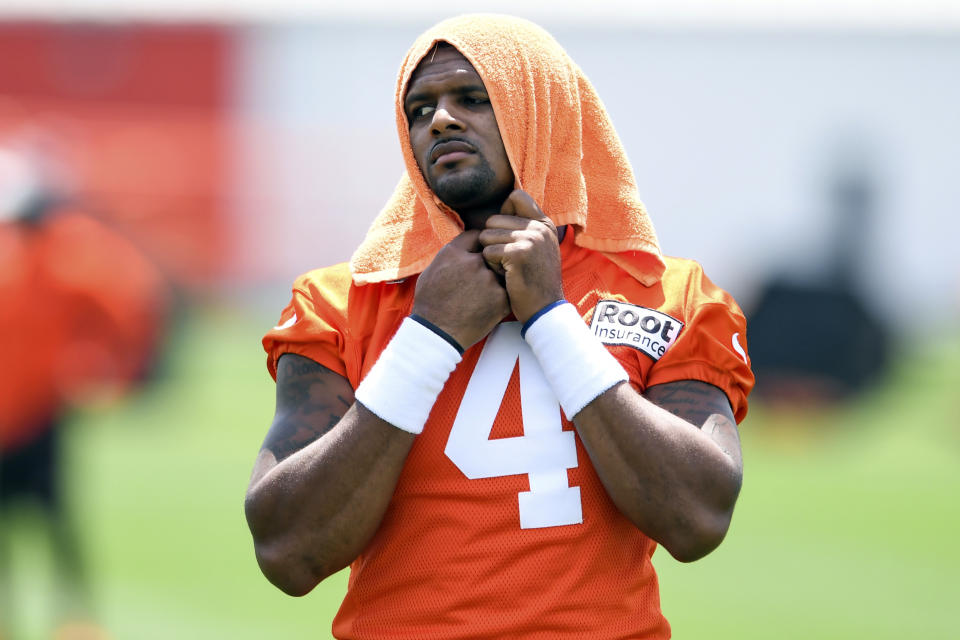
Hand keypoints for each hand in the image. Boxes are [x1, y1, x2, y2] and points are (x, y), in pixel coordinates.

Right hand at [412, 230, 509, 349]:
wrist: (437, 334)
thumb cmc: (430, 304)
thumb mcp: (431, 271)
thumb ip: (450, 255)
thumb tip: (463, 245)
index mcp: (453, 253)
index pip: (476, 236)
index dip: (479, 244)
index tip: (480, 251)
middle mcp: (473, 262)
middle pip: (491, 253)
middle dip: (489, 261)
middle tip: (480, 277)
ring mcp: (489, 280)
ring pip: (500, 272)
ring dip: (495, 280)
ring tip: (480, 295)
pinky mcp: (501, 298)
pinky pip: (506, 290)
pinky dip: (500, 297)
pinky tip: (486, 306)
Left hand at [479, 190, 563, 322]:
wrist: (545, 309)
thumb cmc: (535, 281)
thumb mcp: (539, 248)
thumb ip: (526, 228)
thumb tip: (504, 205)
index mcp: (544, 224)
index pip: (515, 196)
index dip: (503, 213)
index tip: (506, 235)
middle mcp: (539, 227)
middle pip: (493, 219)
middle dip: (492, 241)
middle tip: (506, 261)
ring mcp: (531, 239)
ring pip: (487, 235)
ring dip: (490, 255)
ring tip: (506, 269)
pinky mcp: (519, 254)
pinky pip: (488, 252)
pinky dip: (491, 266)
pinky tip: (505, 276)